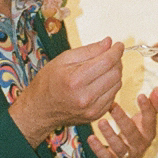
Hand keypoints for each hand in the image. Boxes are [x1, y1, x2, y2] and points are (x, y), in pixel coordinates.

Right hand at [9, 38, 123, 147]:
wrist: (39, 109)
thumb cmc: (48, 82)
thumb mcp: (63, 59)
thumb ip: (88, 50)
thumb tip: (108, 42)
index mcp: (76, 80)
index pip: (107, 62)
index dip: (116, 51)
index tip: (118, 45)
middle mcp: (86, 97)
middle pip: (115, 73)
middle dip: (116, 61)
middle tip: (109, 55)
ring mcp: (92, 109)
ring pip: (117, 85)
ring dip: (114, 74)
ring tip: (102, 69)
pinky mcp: (95, 115)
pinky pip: (112, 96)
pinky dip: (110, 86)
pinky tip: (99, 83)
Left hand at [88, 88, 157, 157]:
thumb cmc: (136, 135)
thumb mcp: (145, 122)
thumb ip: (152, 105)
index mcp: (148, 133)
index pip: (149, 120)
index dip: (147, 108)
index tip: (140, 95)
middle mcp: (139, 145)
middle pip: (132, 132)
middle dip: (122, 119)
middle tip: (112, 105)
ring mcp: (127, 156)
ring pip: (119, 146)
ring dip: (110, 134)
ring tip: (101, 122)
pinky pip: (106, 157)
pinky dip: (98, 148)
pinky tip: (91, 138)